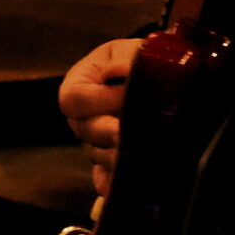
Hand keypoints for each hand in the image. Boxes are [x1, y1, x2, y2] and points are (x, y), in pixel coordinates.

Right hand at [59, 36, 140, 196]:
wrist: (161, 77)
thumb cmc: (142, 61)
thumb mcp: (135, 50)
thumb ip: (128, 57)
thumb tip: (120, 71)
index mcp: (80, 84)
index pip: (73, 99)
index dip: (98, 100)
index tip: (126, 94)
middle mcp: (82, 116)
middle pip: (85, 130)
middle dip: (111, 131)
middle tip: (131, 131)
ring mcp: (95, 141)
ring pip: (98, 154)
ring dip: (120, 152)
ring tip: (144, 147)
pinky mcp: (110, 160)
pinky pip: (104, 176)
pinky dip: (111, 182)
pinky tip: (118, 184)